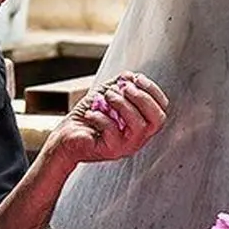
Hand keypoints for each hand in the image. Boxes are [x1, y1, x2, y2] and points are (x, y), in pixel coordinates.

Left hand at [47, 71, 168, 165]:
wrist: (67, 136)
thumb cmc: (89, 117)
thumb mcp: (108, 95)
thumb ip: (121, 85)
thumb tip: (131, 76)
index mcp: (143, 124)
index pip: (162, 109)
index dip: (152, 90)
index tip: (136, 78)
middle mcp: (139, 138)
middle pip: (157, 119)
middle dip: (141, 98)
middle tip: (122, 88)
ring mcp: (127, 146)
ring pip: (138, 125)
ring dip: (122, 104)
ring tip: (107, 97)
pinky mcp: (111, 151)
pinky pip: (113, 131)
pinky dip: (101, 117)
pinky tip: (91, 114)